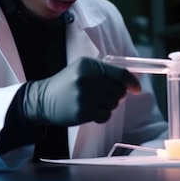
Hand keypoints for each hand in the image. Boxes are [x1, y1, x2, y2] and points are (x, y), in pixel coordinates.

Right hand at [22, 57, 140, 125]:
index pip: (119, 73)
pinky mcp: (82, 111)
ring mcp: (84, 95)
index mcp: (88, 64)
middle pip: (119, 90)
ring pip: (114, 103)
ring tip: (92, 102)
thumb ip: (105, 73)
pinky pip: (105, 115)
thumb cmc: (67, 84)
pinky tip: (89, 111)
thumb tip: (133, 85)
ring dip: (107, 105)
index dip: (131, 82)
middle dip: (115, 95)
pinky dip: (101, 115)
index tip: (137, 89)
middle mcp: (86, 78)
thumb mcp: (82, 69)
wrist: (42, 99)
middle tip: (102, 96)